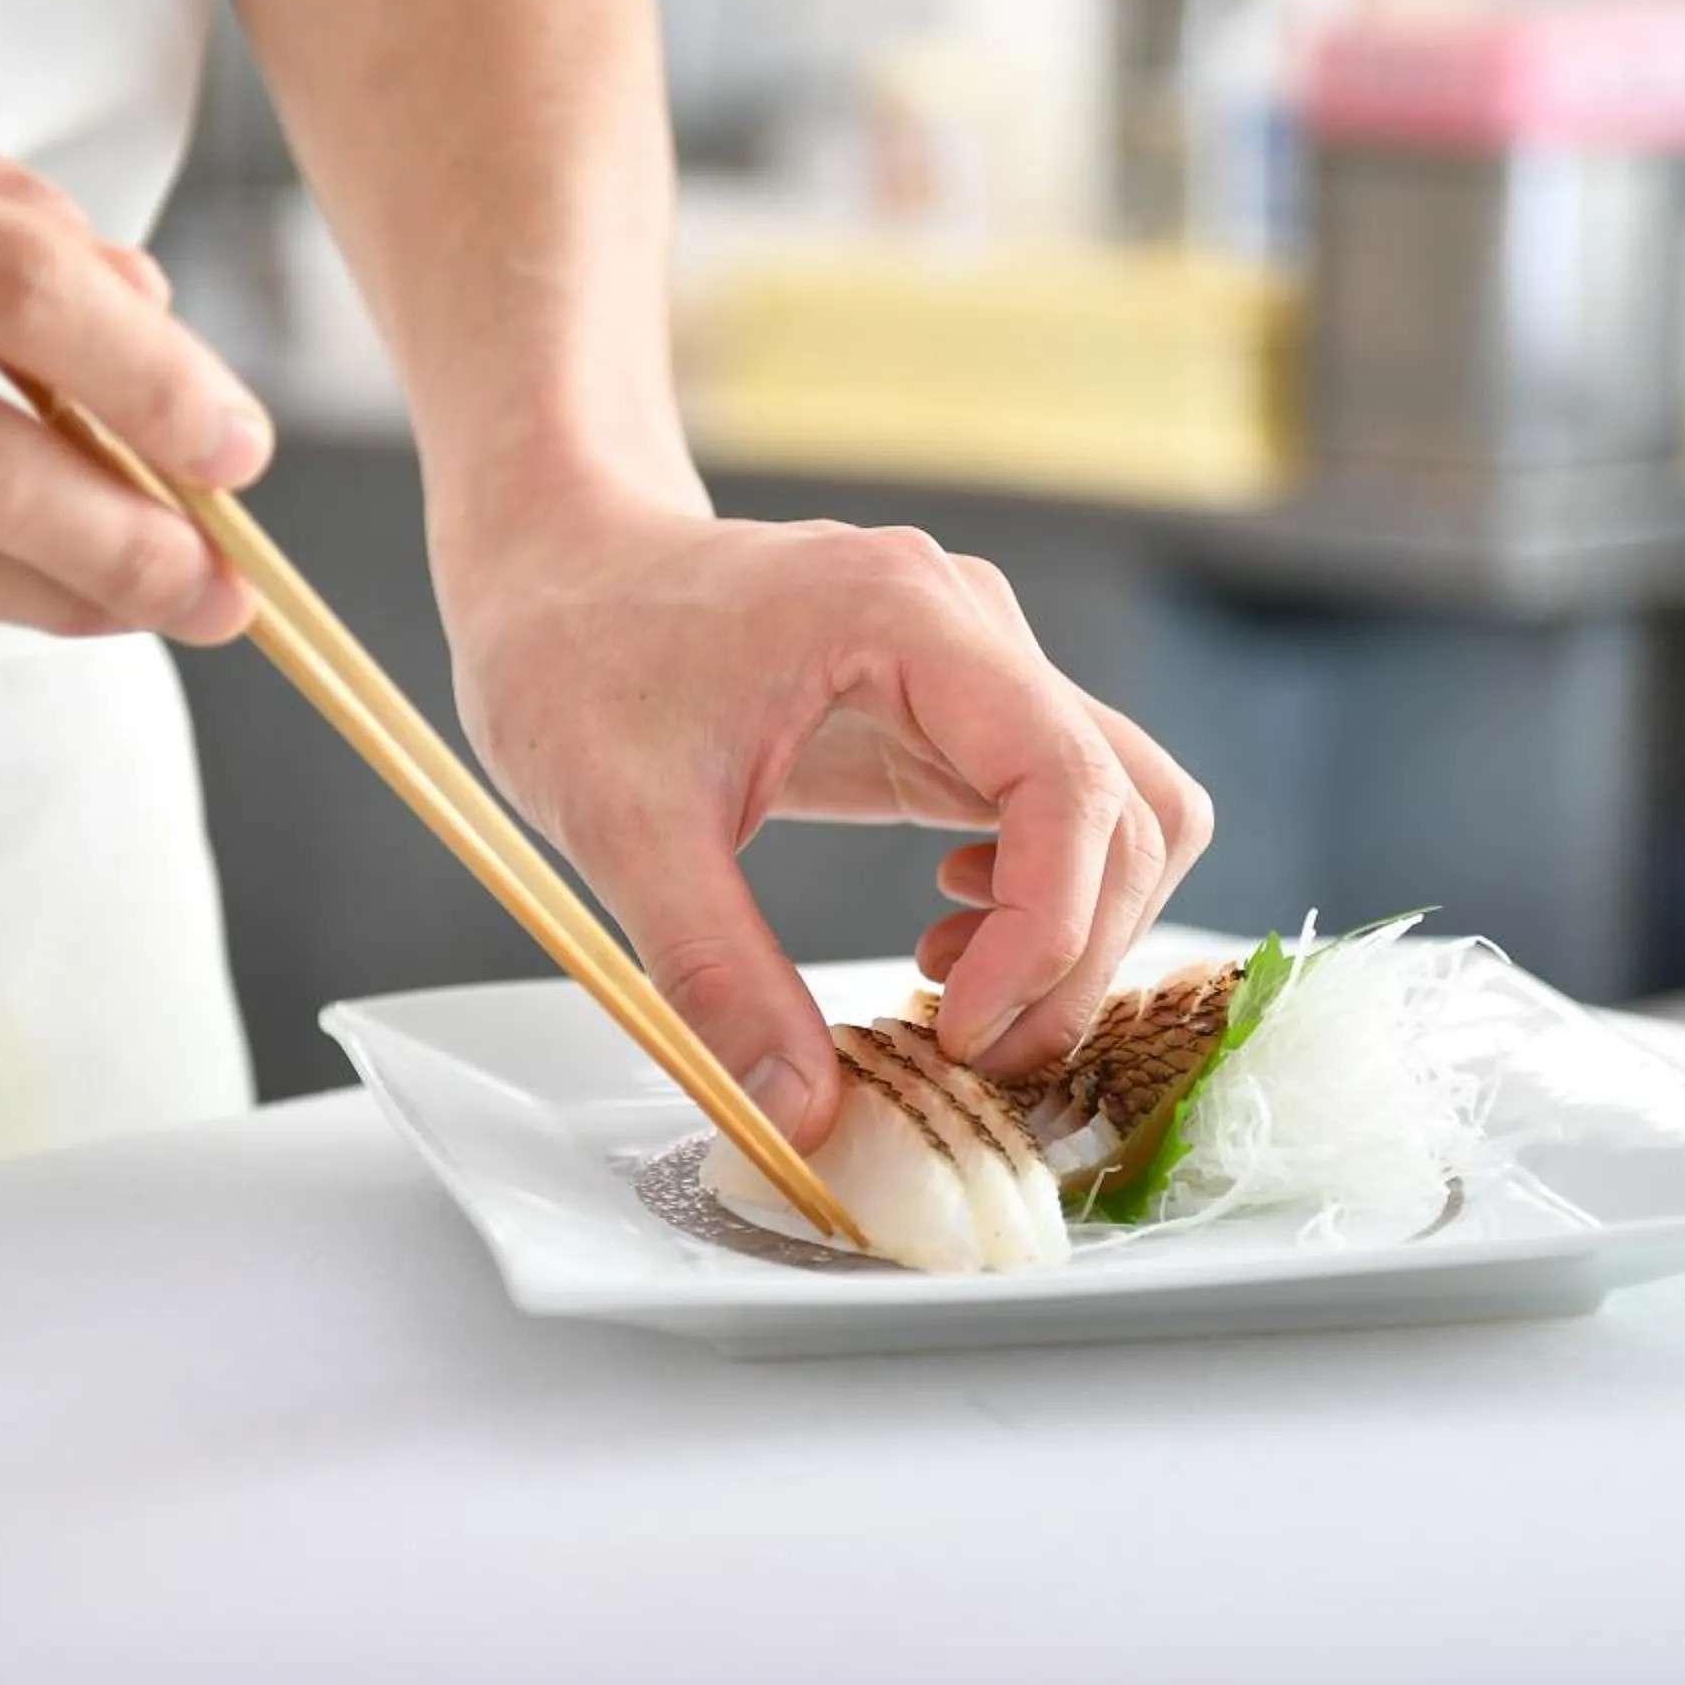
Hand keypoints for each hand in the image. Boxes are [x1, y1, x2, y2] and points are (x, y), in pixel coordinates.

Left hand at [441, 489, 1213, 1150]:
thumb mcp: (622, 825)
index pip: (1064, 783)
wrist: (556, 569)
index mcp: (909, 618)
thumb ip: (716, 972)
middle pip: (1128, 810)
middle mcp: (975, 629)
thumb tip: (802, 1115)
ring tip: (959, 1002)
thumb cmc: (574, 655)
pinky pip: (1067, 815)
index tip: (966, 1034)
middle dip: (1070, 957)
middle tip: (969, 1056)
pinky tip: (944, 936)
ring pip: (1124, 815)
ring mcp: (980, 667)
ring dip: (1075, 932)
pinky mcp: (962, 714)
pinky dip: (1042, 900)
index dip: (1046, 932)